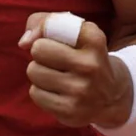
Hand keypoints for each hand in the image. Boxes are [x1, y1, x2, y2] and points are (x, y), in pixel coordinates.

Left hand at [19, 12, 131, 128]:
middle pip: (38, 49)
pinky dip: (41, 92)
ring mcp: (81, 91)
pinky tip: (57, 92)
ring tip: (57, 76)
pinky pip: (35, 93)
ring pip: (34, 71)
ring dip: (39, 73)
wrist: (112, 98)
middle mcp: (90, 65)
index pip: (52, 24)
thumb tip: (23, 42)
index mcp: (94, 40)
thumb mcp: (76, 33)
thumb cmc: (84, 57)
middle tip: (55, 60)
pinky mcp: (70, 111)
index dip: (44, 29)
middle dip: (40, 53)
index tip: (49, 37)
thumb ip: (45, 23)